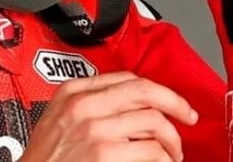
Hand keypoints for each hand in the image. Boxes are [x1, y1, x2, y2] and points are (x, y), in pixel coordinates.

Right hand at [20, 71, 197, 161]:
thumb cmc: (45, 160)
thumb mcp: (58, 119)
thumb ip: (89, 104)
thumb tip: (132, 105)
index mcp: (73, 93)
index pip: (127, 79)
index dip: (157, 89)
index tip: (172, 100)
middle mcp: (85, 106)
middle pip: (145, 92)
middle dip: (176, 104)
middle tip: (188, 118)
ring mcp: (95, 130)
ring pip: (154, 122)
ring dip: (172, 140)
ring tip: (172, 154)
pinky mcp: (105, 154)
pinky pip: (152, 151)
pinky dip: (164, 160)